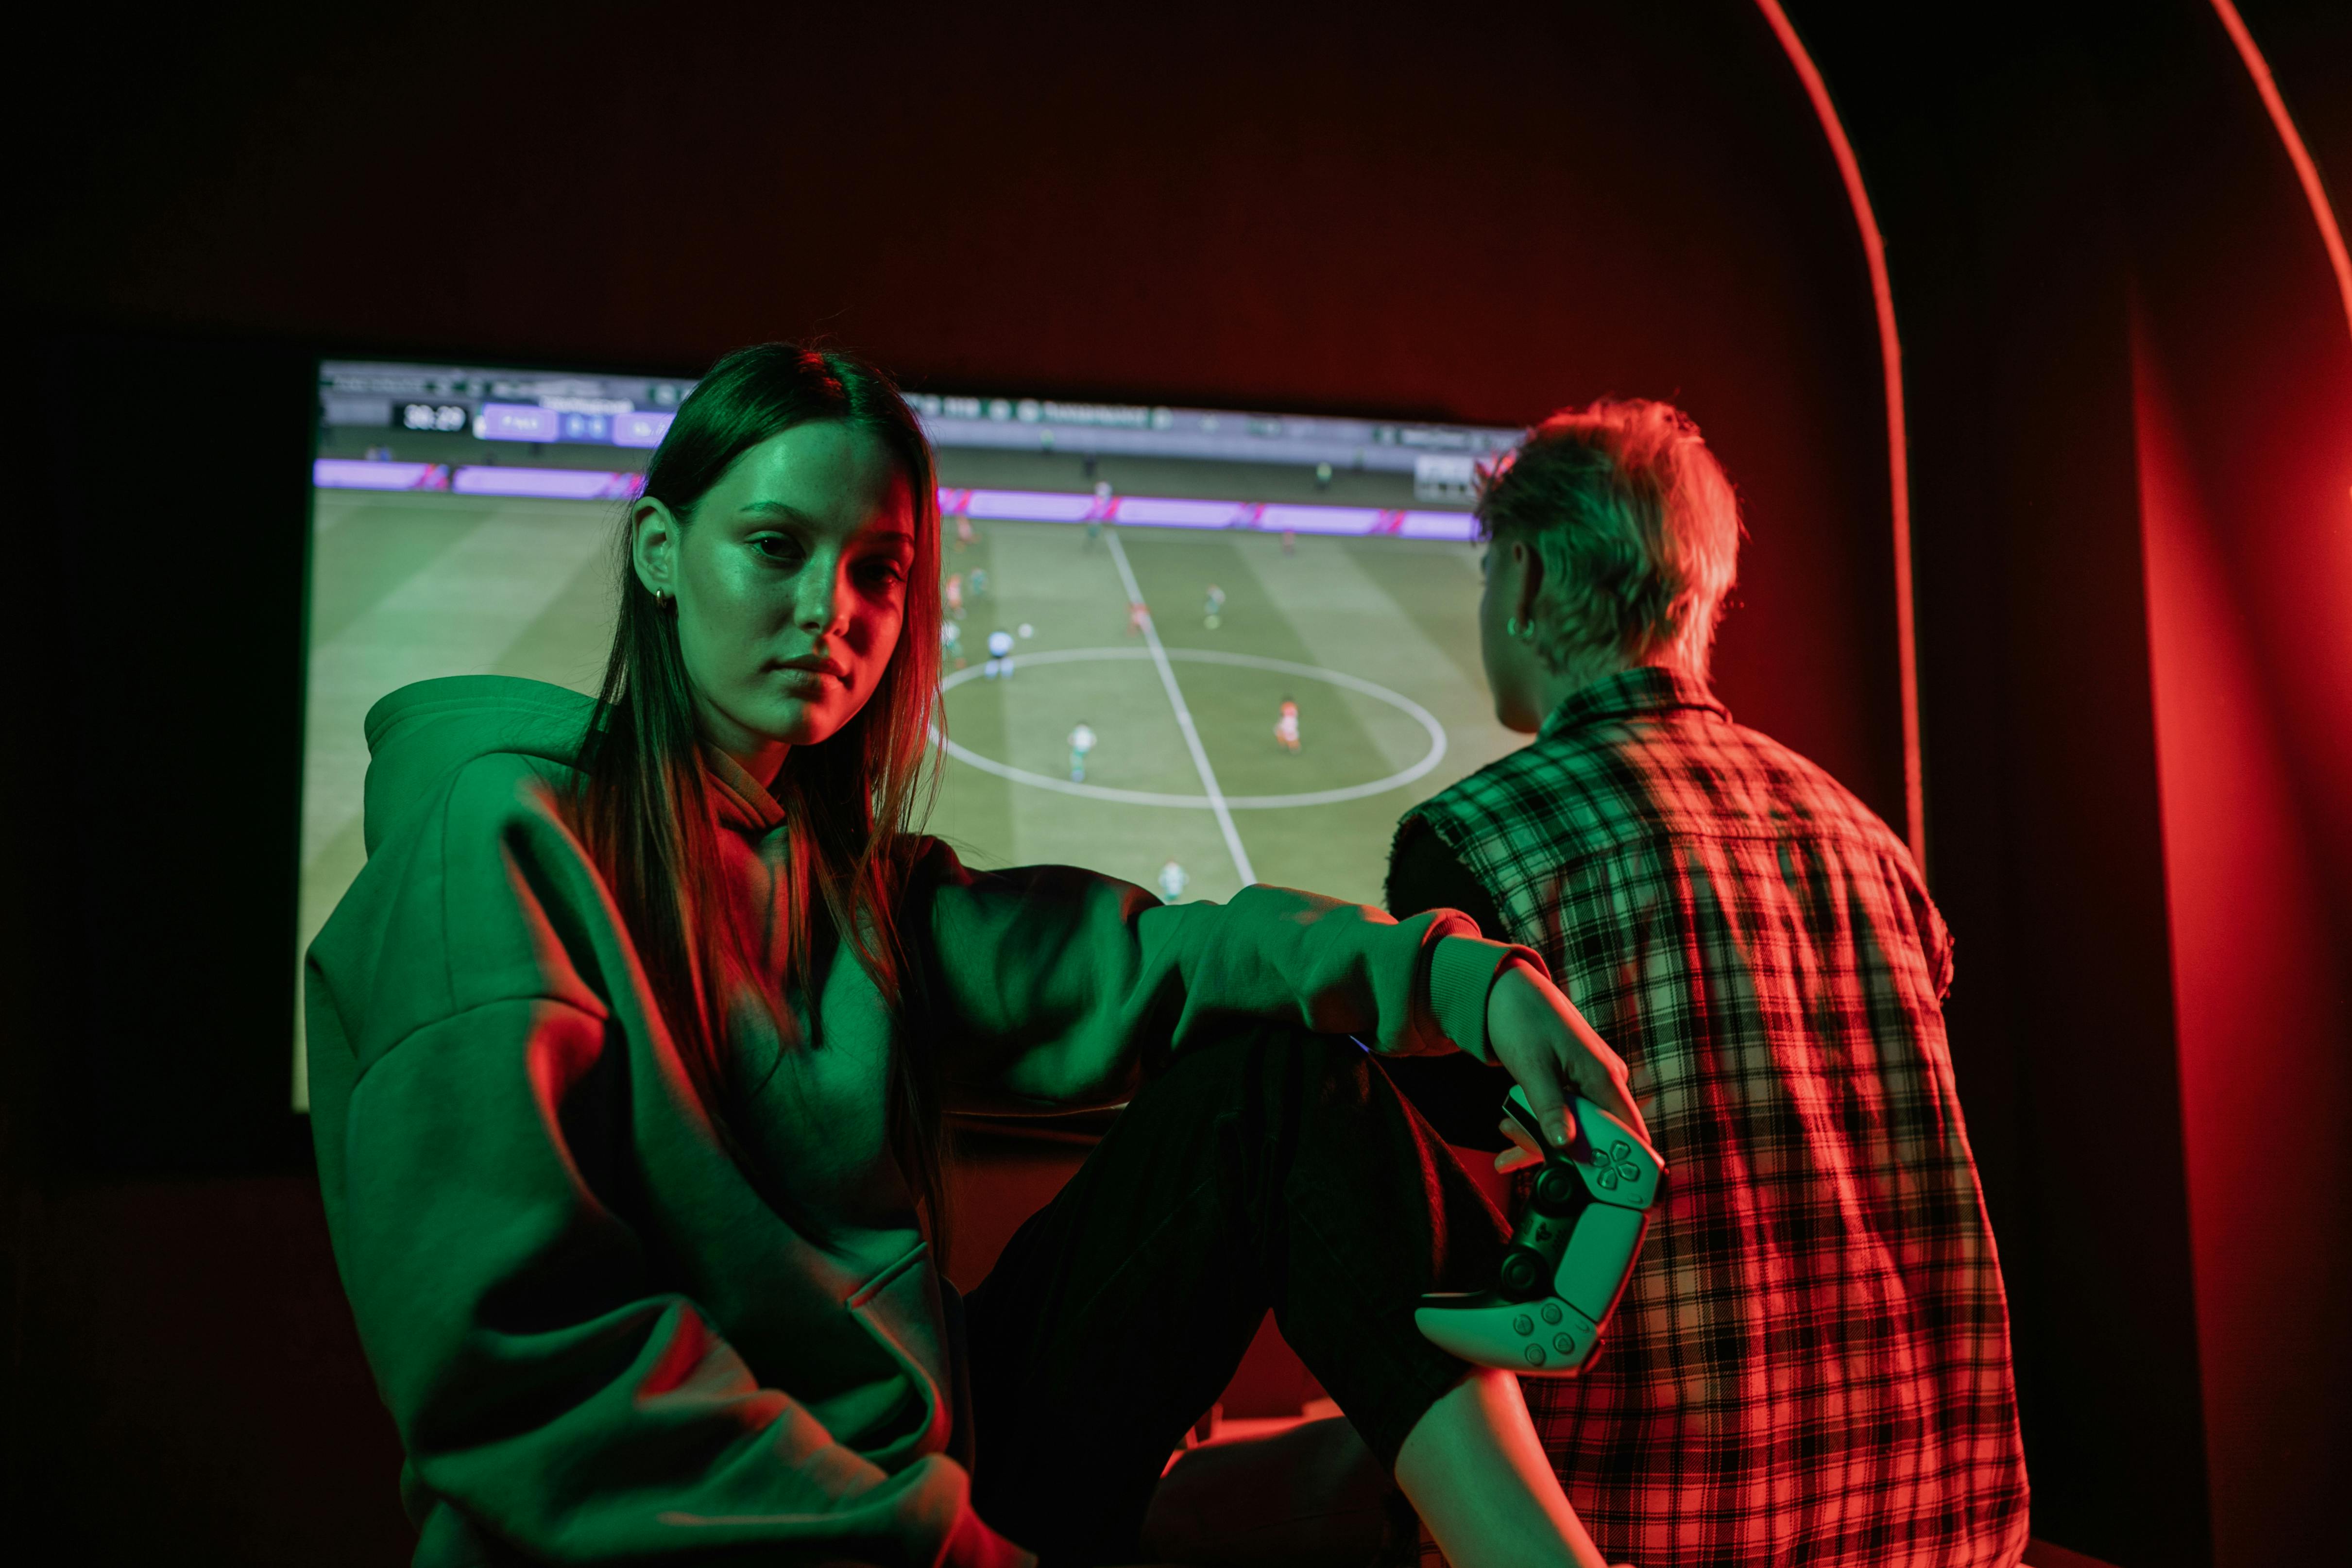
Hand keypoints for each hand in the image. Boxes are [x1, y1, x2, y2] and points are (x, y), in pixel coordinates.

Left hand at [1483, 959, 1648, 1172]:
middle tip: (1517, 1148)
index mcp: (1605, 1077)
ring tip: (1506, 1135)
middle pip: (1598, 1139)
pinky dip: (1538, 1131)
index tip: (1600, 1194)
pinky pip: (1562, 1119)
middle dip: (1561, 1154)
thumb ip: (1550, 1108)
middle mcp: (1605, 1083)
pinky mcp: (1571, 1086)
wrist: (1504, 990)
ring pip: (1575, 1131)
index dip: (1622, 1168)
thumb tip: (1566, 1144)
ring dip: (1541, 1141)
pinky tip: (1509, 1144)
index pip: (1630, 1135)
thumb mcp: (1532, 1067)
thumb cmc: (1522, 1019)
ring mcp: (1589, 1084)